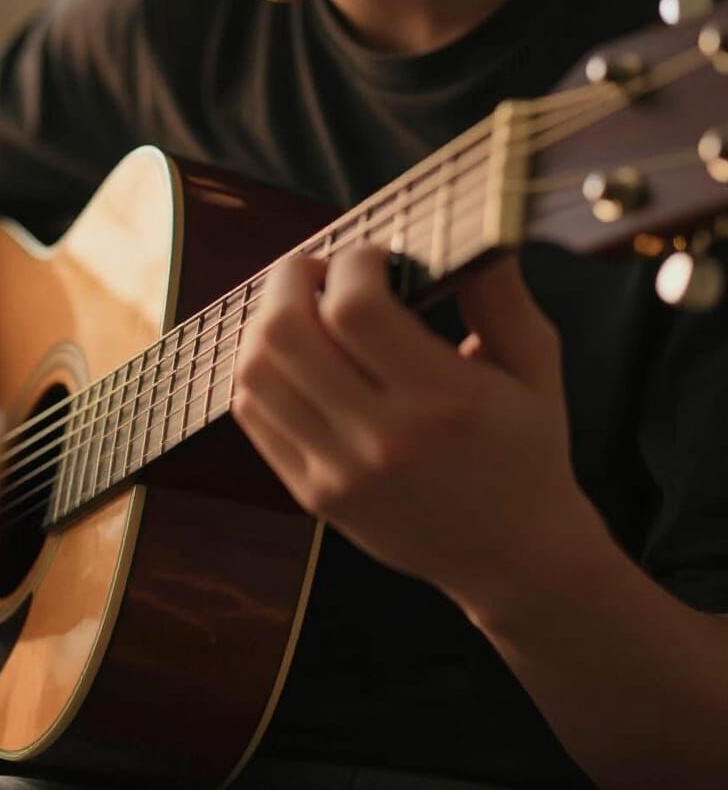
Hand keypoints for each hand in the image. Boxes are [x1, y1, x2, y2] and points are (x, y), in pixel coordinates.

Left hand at [231, 246, 588, 619]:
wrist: (512, 557)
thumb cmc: (528, 452)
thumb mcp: (535, 367)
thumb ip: (500, 294)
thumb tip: (473, 233)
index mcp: (444, 401)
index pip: (356, 310)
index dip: (352, 263)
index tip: (372, 257)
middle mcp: (382, 440)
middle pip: (285, 333)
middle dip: (290, 277)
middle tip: (318, 269)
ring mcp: (337, 473)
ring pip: (256, 372)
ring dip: (266, 321)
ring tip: (301, 309)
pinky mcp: (311, 494)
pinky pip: (253, 415)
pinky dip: (258, 370)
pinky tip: (293, 357)